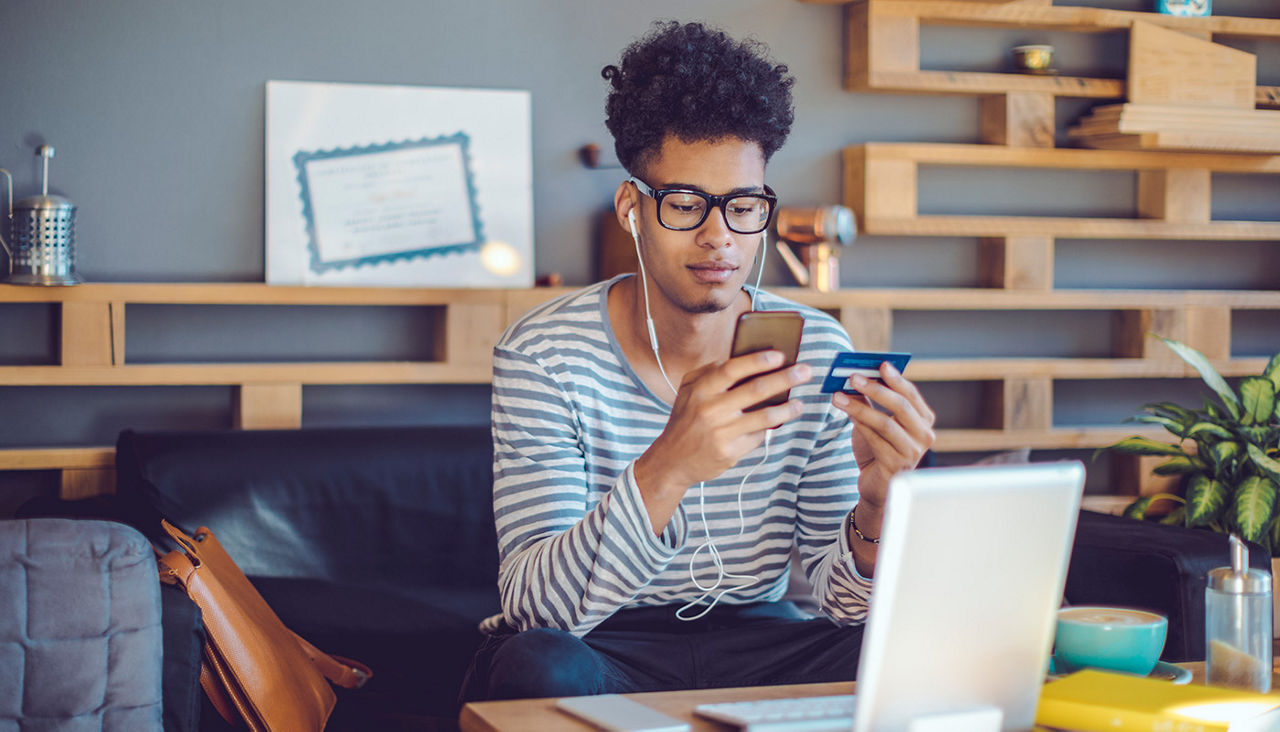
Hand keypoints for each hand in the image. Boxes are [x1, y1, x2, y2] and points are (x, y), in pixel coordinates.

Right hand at [636, 350, 810, 499]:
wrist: (672, 461)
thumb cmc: (686, 420)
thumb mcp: (688, 391)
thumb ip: (709, 372)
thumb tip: (742, 360)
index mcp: (700, 390)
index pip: (732, 370)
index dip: (757, 361)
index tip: (780, 355)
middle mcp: (710, 410)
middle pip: (755, 390)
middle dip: (784, 378)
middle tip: (805, 372)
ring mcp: (720, 432)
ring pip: (763, 416)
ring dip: (787, 409)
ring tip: (800, 404)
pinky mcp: (729, 452)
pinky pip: (757, 437)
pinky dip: (768, 429)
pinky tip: (776, 423)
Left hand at [830, 361, 935, 509]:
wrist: (877, 484)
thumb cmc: (879, 449)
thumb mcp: (876, 422)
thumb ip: (870, 400)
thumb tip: (855, 375)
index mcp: (924, 420)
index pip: (911, 395)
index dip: (896, 379)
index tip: (881, 364)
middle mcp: (924, 436)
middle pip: (901, 406)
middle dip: (876, 389)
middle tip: (853, 377)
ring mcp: (913, 452)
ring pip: (885, 423)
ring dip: (859, 407)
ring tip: (838, 396)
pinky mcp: (896, 465)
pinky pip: (875, 440)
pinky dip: (859, 425)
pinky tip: (846, 414)